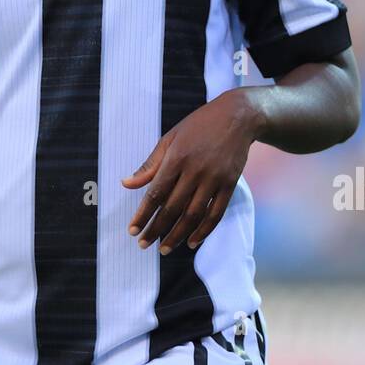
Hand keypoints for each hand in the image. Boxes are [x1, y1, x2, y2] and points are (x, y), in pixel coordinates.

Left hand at [121, 89, 262, 253]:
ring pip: (193, 215)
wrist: (237, 116)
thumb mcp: (170, 138)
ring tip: (164, 248)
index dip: (143, 214)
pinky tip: (192, 242)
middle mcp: (195, 170)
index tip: (132, 230)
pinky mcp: (230, 184)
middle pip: (173, 208)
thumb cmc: (199, 125)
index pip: (155, 193)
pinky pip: (216, 213)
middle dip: (156, 229)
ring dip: (177, 235)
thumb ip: (150, 164)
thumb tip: (126, 184)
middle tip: (143, 244)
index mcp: (176, 157)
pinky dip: (204, 230)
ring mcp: (214, 178)